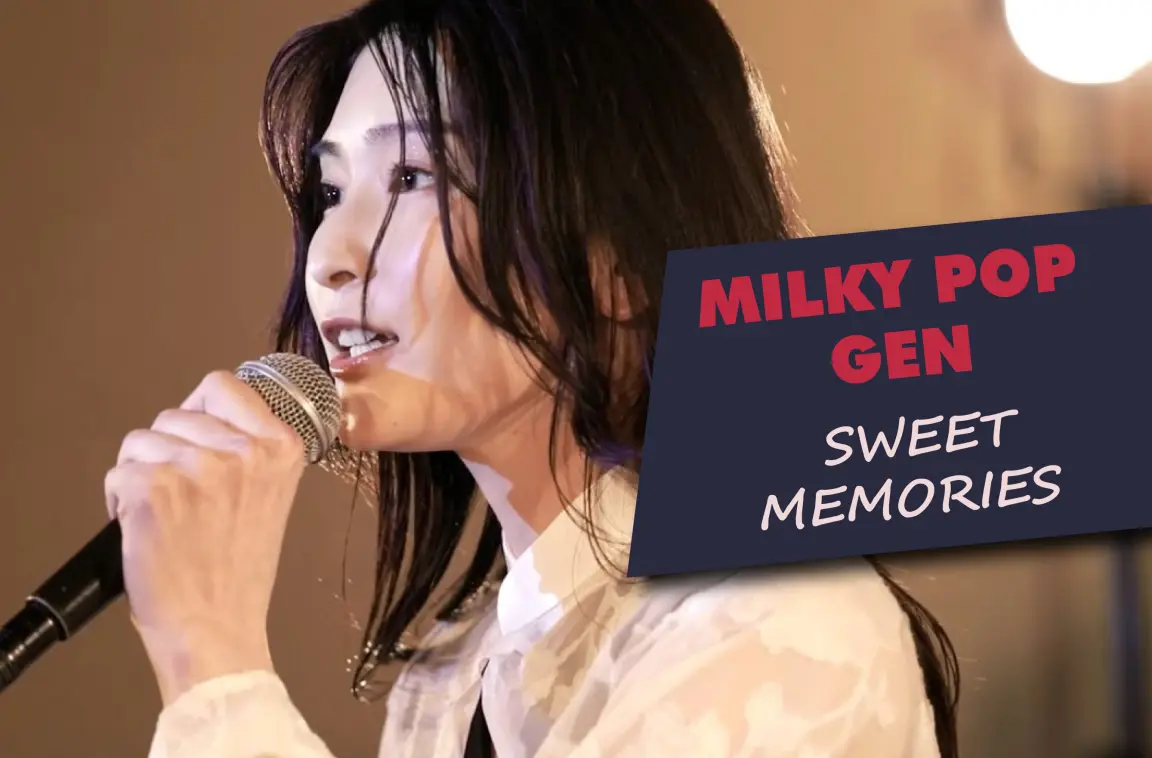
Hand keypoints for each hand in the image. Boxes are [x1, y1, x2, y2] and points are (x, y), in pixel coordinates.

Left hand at [104, 370, 306, 704]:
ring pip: (141, 441)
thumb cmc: (238, 572)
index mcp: (281, 447)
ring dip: (143, 475)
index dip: (201, 414)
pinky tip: (146, 530)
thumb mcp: (271, 494)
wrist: (217, 629)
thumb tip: (206, 413)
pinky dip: (120, 501)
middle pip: (175, 414)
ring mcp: (198, 468)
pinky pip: (118, 474)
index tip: (201, 443)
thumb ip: (250, 449)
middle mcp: (243, 451)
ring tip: (168, 516)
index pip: (222, 385)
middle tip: (186, 500)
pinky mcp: (154, 490)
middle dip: (168, 451)